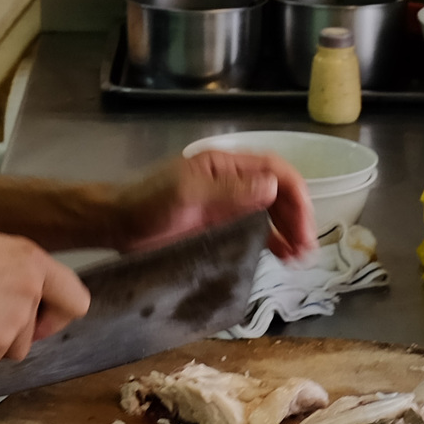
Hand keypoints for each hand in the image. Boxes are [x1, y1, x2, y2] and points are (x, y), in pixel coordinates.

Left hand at [111, 148, 315, 258]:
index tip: (305, 221)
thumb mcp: (187, 192)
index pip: (275, 169)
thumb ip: (229, 190)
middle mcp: (233, 183)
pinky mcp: (221, 229)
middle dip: (297, 216)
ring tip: (299, 257)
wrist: (117, 225)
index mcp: (226, 165)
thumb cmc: (147, 203)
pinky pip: (256, 231)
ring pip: (271, 213)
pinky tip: (282, 257)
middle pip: (278, 193)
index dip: (295, 192)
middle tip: (306, 248)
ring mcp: (228, 206)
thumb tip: (273, 186)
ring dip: (289, 231)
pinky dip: (273, 242)